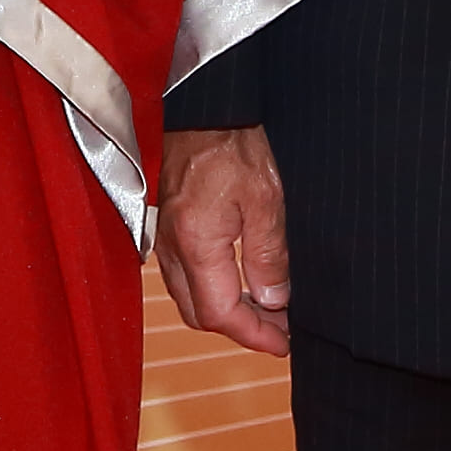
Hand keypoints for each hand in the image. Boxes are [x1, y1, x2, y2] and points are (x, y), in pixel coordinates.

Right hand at [156, 124, 293, 355]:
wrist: (204, 106)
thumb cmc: (233, 144)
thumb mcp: (265, 199)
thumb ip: (268, 255)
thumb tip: (273, 301)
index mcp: (198, 245)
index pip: (220, 315)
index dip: (254, 336)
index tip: (283, 343)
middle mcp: (174, 248)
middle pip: (199, 315)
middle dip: (240, 329)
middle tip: (279, 328)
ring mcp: (166, 238)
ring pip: (189, 297)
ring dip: (225, 311)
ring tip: (265, 306)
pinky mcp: (168, 226)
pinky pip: (183, 275)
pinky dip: (211, 289)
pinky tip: (238, 279)